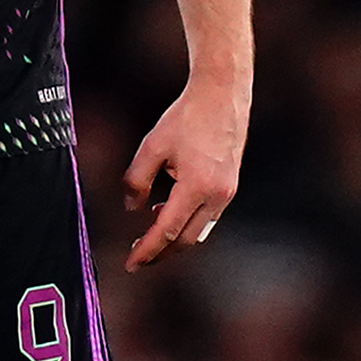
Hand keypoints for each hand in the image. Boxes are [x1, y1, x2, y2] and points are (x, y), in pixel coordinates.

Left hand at [121, 76, 246, 269]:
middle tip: (137, 258)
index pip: (167, 231)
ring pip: (199, 231)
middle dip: (161, 253)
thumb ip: (137, 180)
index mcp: (197, 187)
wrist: (222, 97)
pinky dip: (186, 221)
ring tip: (147, 235)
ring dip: (174, 238)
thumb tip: (131, 209)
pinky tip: (164, 211)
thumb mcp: (152, 146)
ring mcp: (227, 193)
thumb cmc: (186, 117)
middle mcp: (217, 195)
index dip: (147, 250)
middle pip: (186, 240)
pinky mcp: (229, 187)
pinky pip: (207, 216)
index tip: (131, 264)